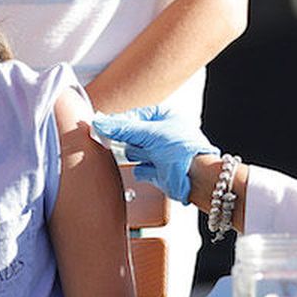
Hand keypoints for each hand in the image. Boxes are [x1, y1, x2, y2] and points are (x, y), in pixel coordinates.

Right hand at [90, 110, 216, 203]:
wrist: (197, 179)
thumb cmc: (183, 150)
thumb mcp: (149, 133)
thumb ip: (122, 128)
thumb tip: (99, 123)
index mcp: (164, 117)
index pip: (133, 116)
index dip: (118, 122)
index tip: (102, 126)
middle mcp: (161, 133)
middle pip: (130, 134)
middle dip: (131, 141)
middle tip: (131, 142)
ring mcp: (158, 152)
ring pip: (132, 151)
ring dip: (139, 155)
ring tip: (151, 157)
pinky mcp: (156, 170)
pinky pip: (138, 168)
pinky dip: (143, 170)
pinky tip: (154, 169)